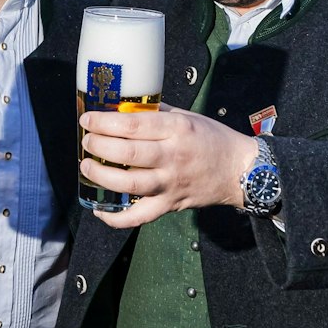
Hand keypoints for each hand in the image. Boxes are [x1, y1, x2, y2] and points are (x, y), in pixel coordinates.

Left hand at [78, 104, 258, 227]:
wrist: (240, 170)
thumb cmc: (212, 140)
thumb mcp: (187, 117)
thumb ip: (156, 115)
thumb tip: (123, 110)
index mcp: (177, 129)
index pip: (133, 125)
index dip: (105, 122)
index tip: (88, 119)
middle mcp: (173, 156)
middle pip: (128, 154)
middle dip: (99, 147)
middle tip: (87, 141)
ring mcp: (171, 183)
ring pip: (130, 184)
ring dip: (102, 176)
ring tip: (87, 167)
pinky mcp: (170, 204)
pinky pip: (139, 216)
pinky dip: (116, 218)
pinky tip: (100, 209)